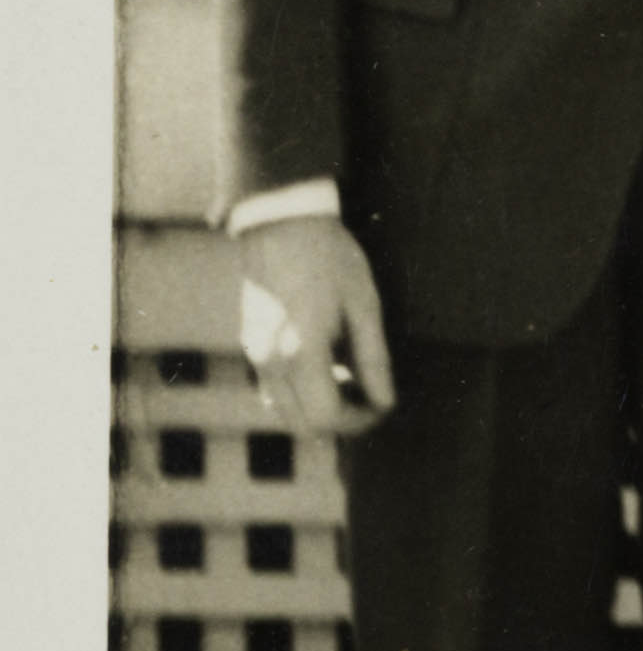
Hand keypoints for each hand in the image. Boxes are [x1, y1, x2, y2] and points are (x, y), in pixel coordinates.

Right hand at [236, 212, 394, 428]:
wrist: (281, 225)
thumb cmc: (330, 260)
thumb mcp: (365, 305)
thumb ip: (374, 358)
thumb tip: (384, 401)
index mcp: (300, 353)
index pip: (326, 417)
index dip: (359, 421)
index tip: (382, 405)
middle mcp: (270, 362)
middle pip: (302, 424)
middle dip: (340, 420)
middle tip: (369, 397)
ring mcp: (254, 355)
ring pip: (284, 411)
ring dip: (318, 408)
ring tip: (352, 378)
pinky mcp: (250, 346)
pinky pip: (273, 389)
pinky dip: (300, 392)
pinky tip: (327, 364)